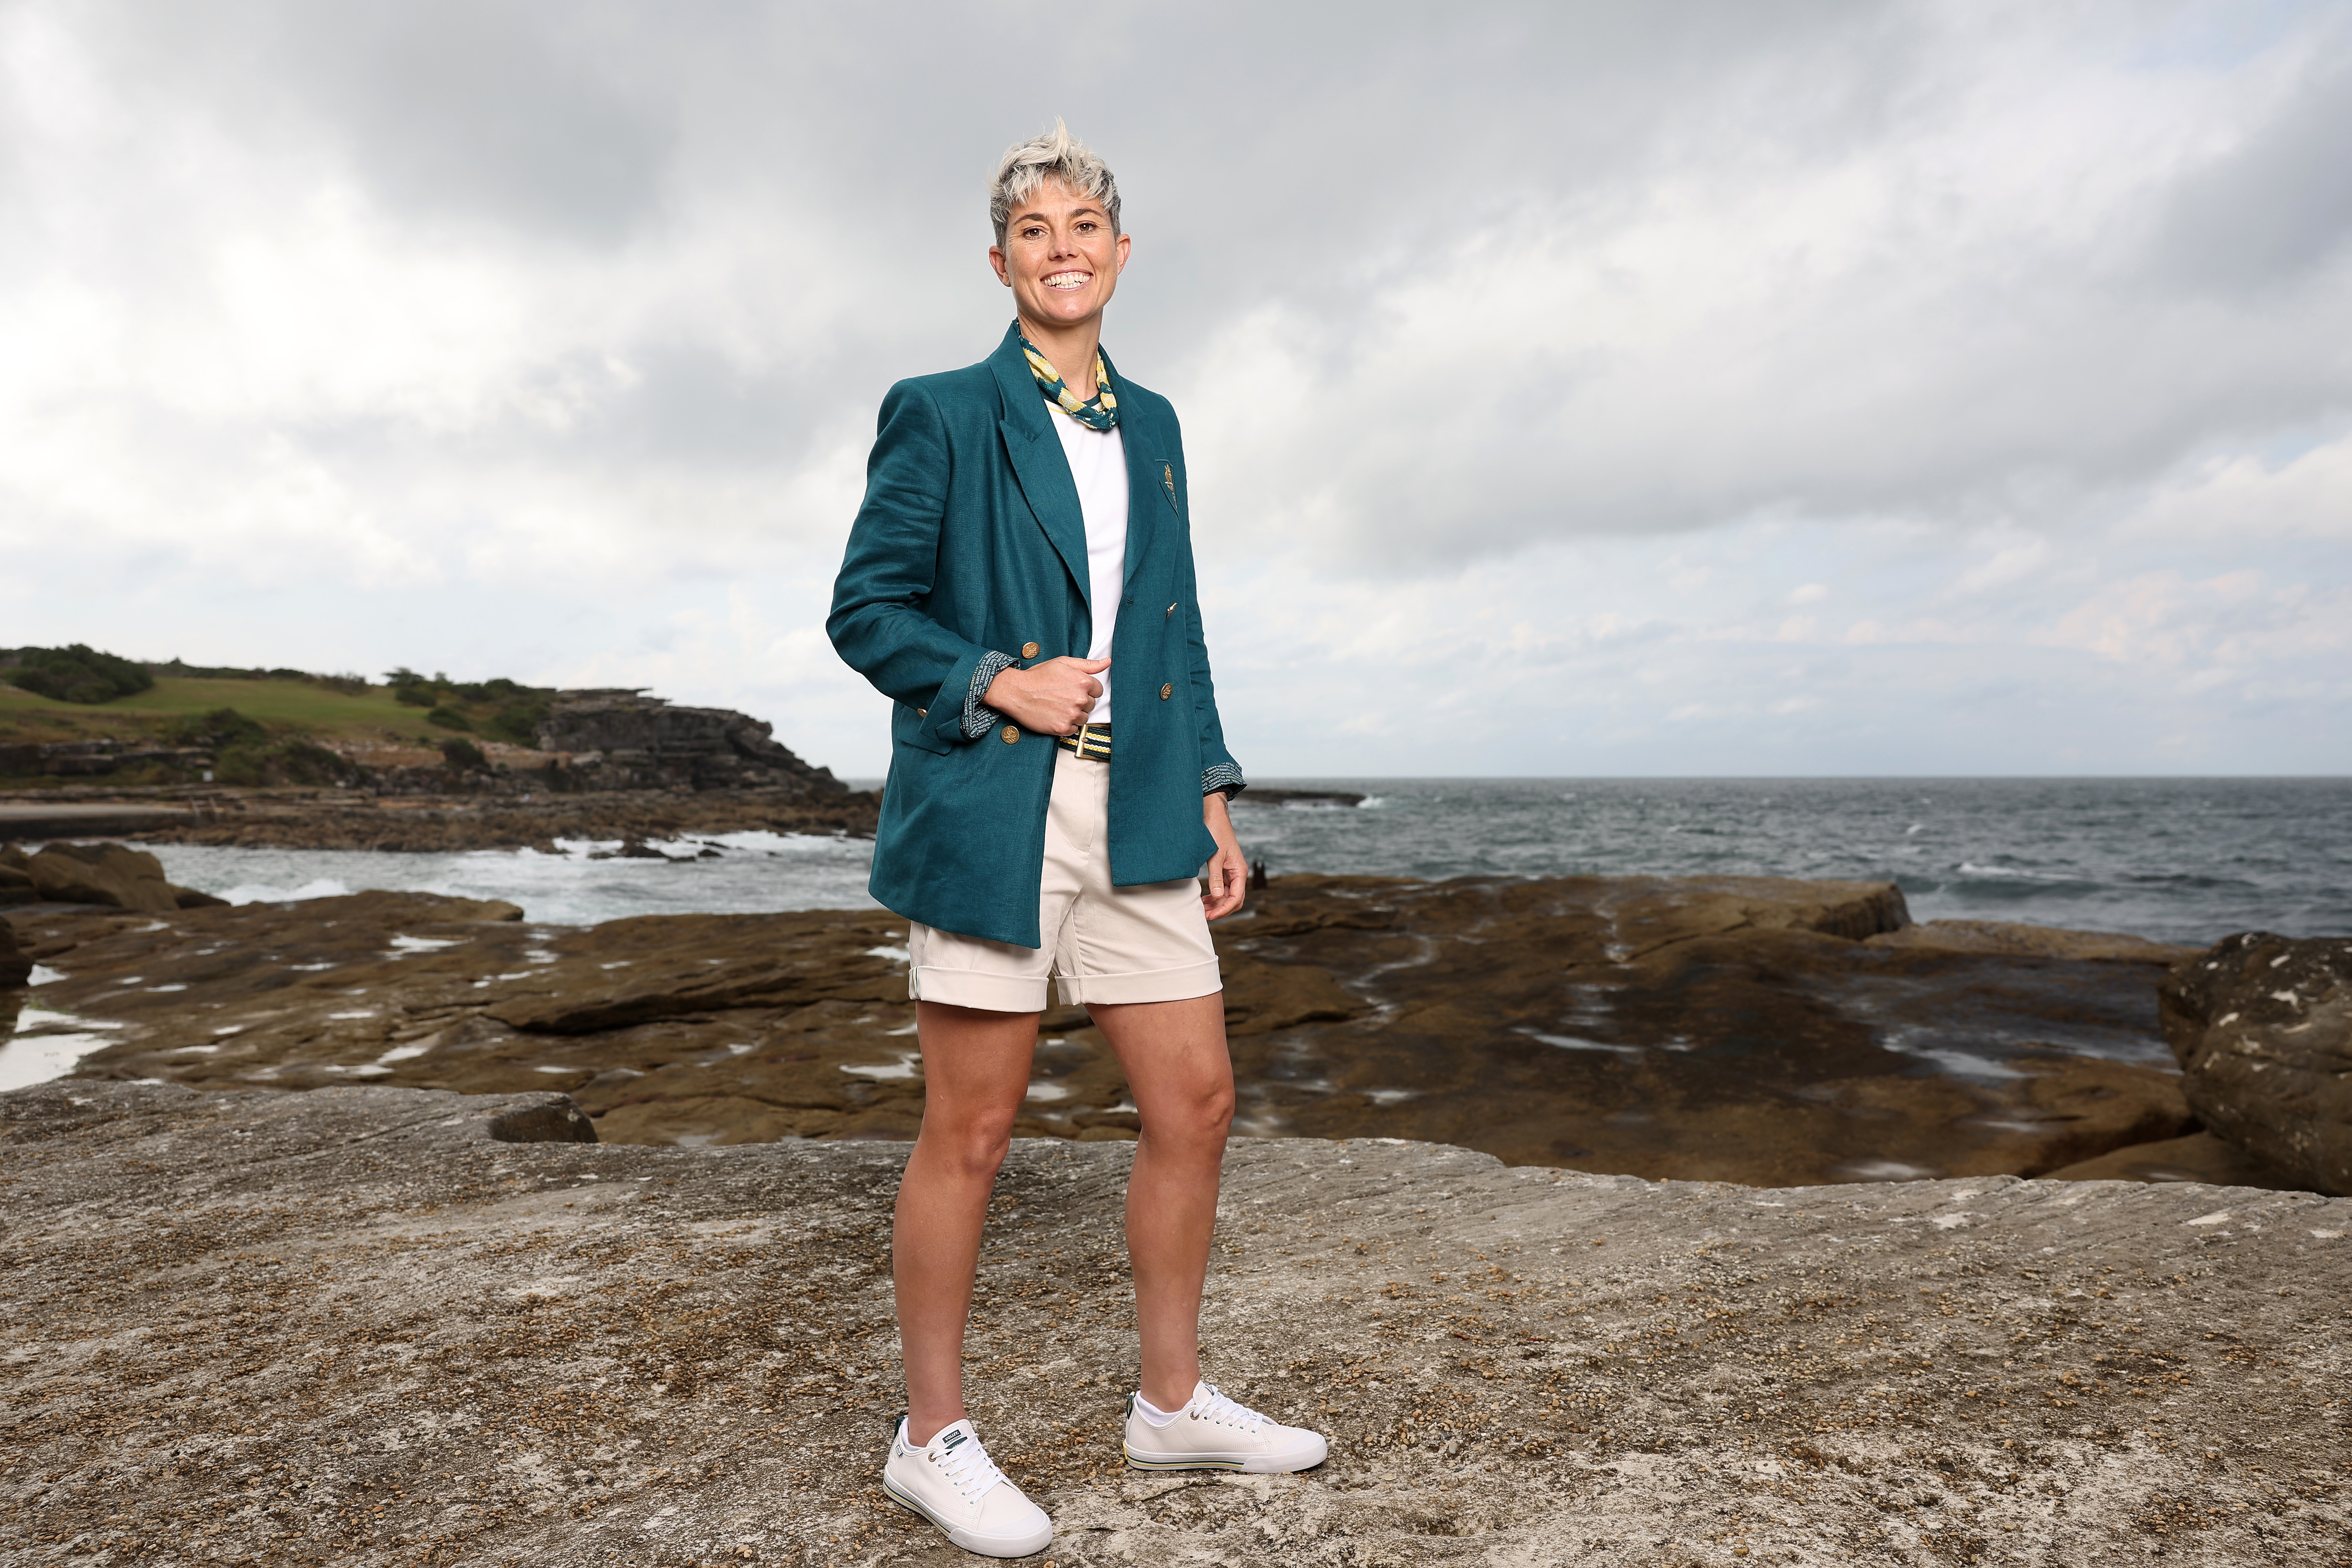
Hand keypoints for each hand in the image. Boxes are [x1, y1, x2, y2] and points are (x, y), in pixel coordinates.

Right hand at [982, 656, 1108, 735]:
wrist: (1017, 692)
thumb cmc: (1038, 676)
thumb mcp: (1063, 663)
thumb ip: (1088, 664)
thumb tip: (1107, 662)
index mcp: (1083, 682)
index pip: (1098, 690)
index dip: (1086, 689)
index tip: (1073, 689)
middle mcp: (1080, 699)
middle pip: (1091, 704)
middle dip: (1080, 701)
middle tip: (1062, 697)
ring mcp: (1072, 715)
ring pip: (1084, 718)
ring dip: (1074, 714)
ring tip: (1058, 706)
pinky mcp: (1063, 728)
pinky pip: (1074, 729)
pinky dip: (1066, 724)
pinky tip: (1055, 715)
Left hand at [1201, 791, 1246, 920]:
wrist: (1213, 816)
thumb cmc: (1216, 833)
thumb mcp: (1215, 856)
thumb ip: (1216, 876)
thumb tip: (1217, 896)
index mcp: (1239, 871)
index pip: (1236, 898)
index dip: (1224, 909)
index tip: (1211, 916)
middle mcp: (1238, 873)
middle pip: (1234, 900)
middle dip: (1221, 909)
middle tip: (1205, 915)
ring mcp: (1231, 872)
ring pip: (1228, 895)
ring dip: (1217, 904)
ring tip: (1203, 909)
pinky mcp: (1224, 869)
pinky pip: (1223, 888)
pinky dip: (1215, 895)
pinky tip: (1205, 898)